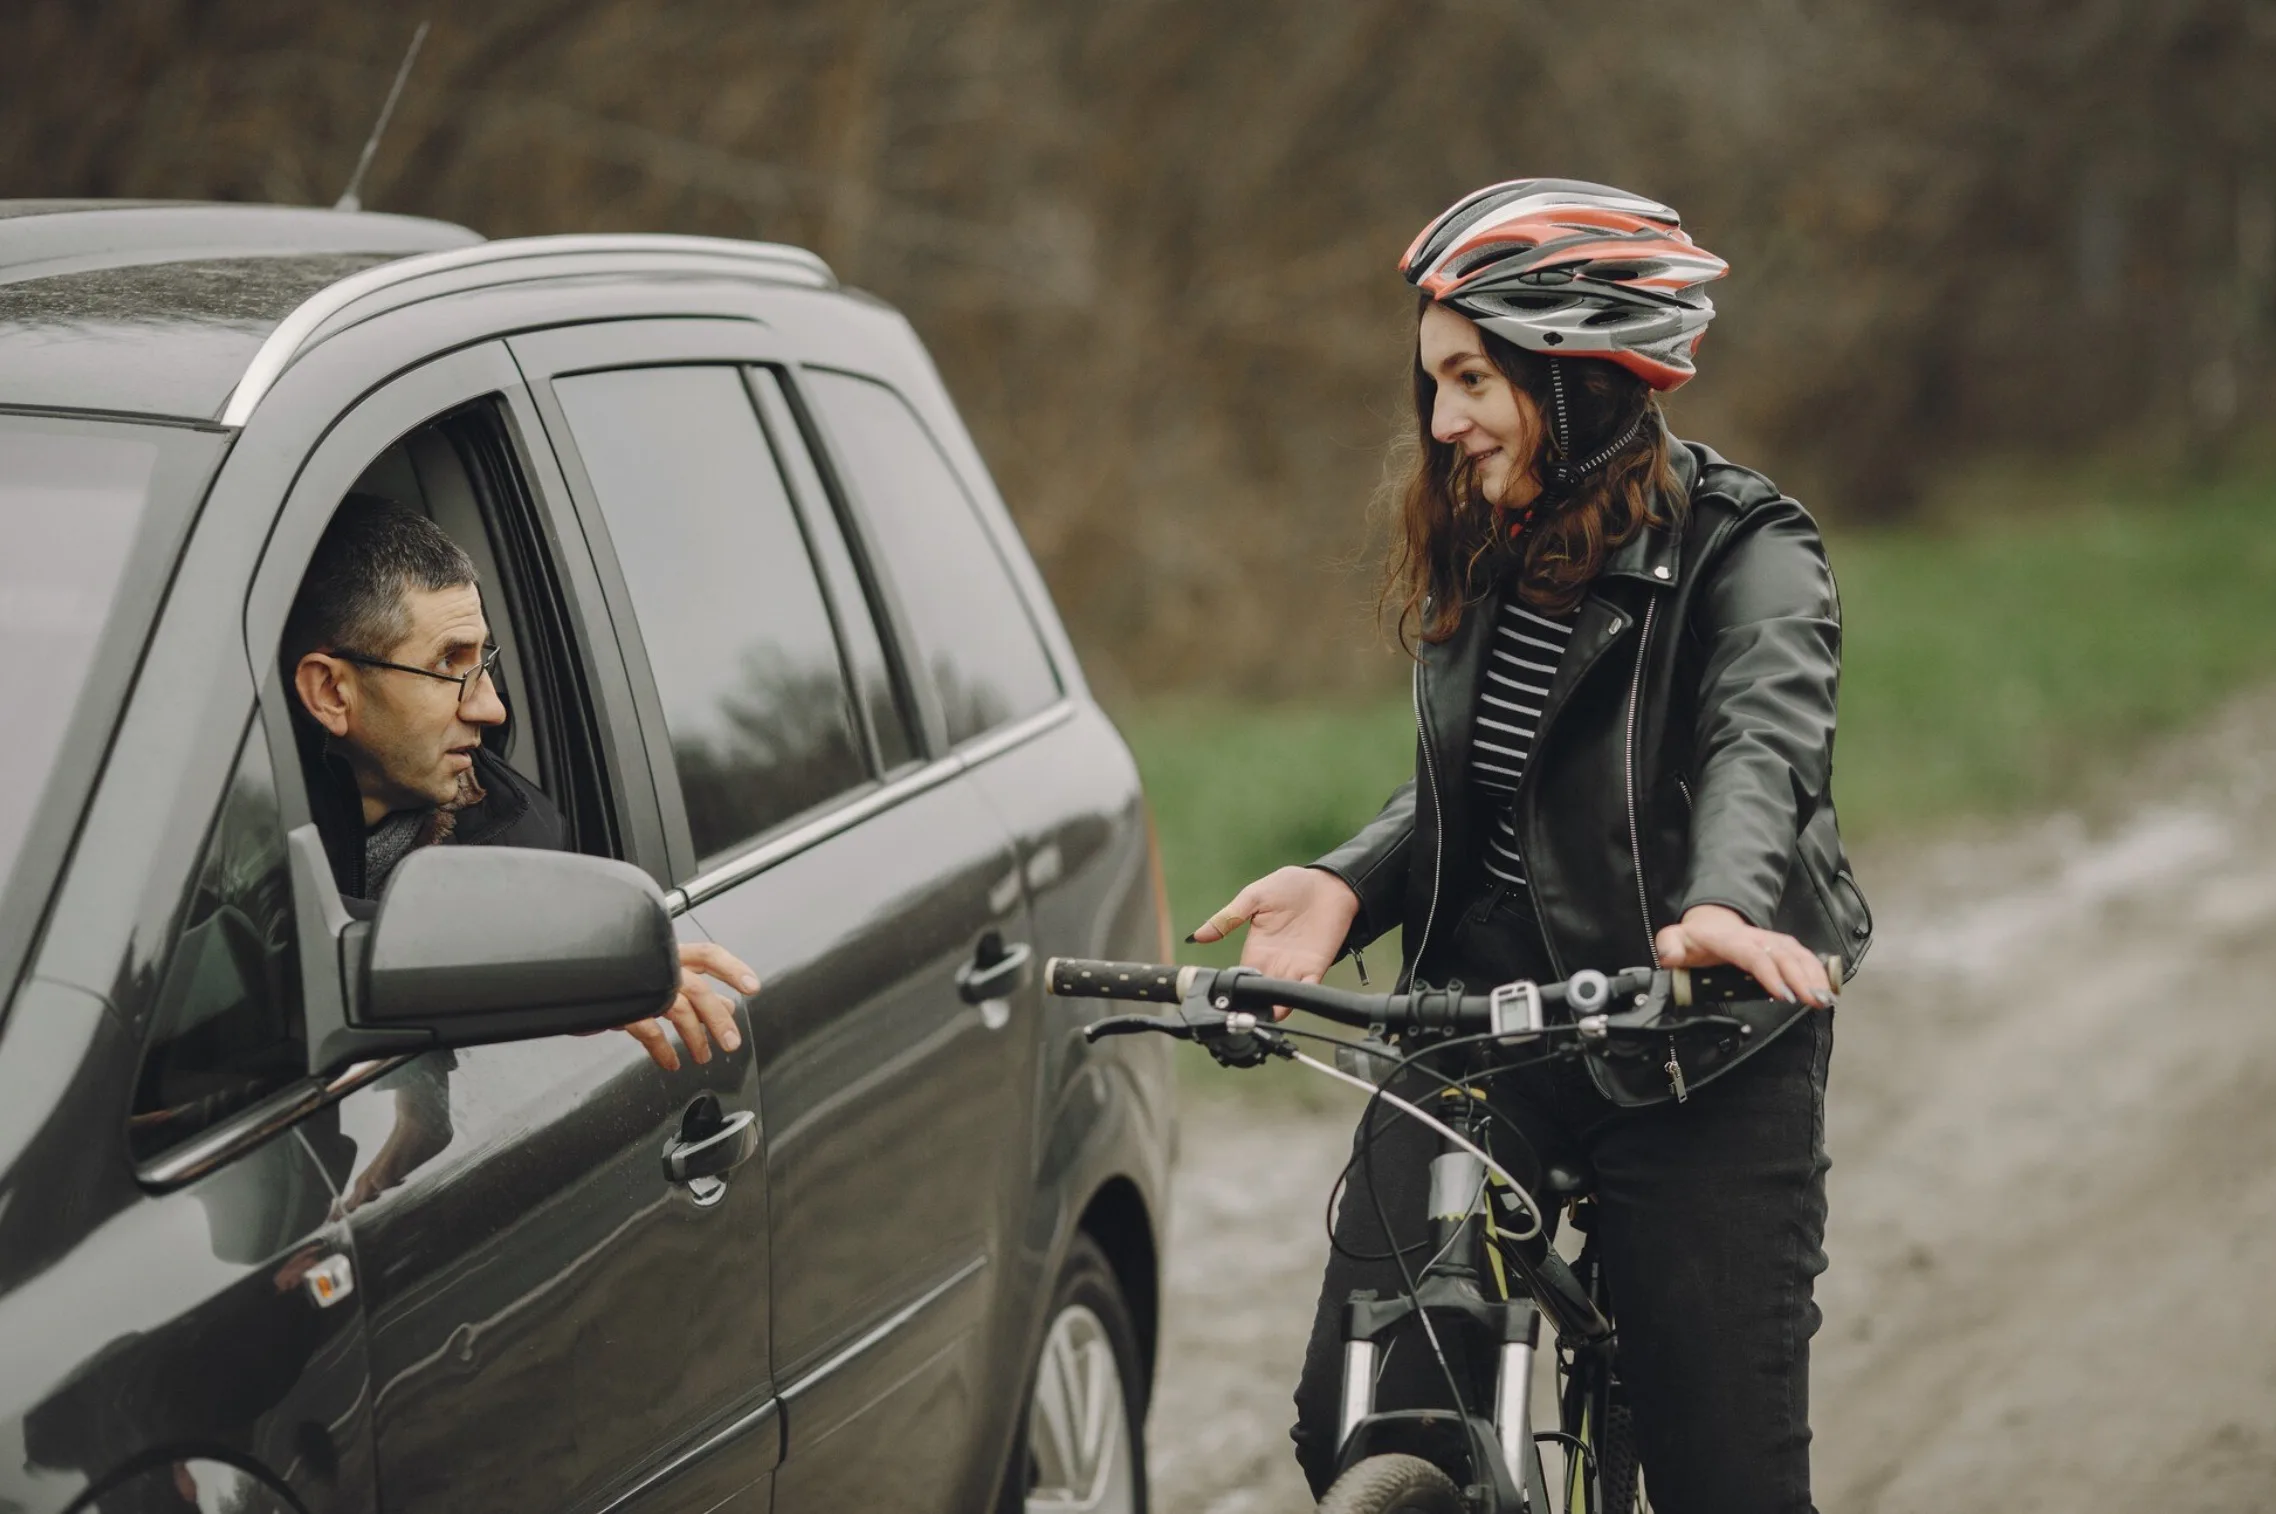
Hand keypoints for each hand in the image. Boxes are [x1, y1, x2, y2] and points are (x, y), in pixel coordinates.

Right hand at [622, 942, 760, 1071]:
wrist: (576, 979)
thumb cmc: (621, 975)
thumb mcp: (662, 979)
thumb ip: (696, 990)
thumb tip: (727, 1005)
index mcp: (670, 954)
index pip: (708, 954)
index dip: (732, 969)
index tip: (753, 987)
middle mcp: (657, 965)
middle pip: (698, 988)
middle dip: (718, 1018)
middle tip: (731, 1043)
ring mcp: (639, 985)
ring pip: (677, 1009)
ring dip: (695, 1038)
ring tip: (703, 1057)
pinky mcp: (621, 1006)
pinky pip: (648, 1030)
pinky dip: (662, 1050)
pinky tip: (670, 1062)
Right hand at [1189, 867, 1360, 1016]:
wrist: (1329, 883)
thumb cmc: (1291, 885)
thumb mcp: (1253, 897)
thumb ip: (1228, 917)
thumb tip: (1197, 935)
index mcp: (1256, 948)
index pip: (1241, 976)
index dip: (1236, 988)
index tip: (1228, 997)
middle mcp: (1274, 962)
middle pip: (1260, 993)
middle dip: (1254, 1004)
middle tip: (1246, 1010)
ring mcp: (1295, 967)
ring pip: (1281, 998)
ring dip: (1274, 1007)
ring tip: (1266, 1009)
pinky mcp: (1316, 967)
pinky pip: (1307, 988)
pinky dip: (1300, 996)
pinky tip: (1291, 998)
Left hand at [1654, 904, 1834, 1006]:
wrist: (1710, 922)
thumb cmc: (1696, 938)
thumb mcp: (1675, 940)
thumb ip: (1670, 947)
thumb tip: (1670, 956)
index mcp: (1730, 940)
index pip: (1754, 956)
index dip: (1770, 974)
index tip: (1784, 994)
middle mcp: (1756, 938)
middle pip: (1783, 957)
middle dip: (1802, 979)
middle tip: (1815, 1001)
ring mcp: (1771, 941)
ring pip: (1798, 955)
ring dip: (1815, 975)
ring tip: (1826, 998)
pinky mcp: (1782, 946)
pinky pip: (1804, 956)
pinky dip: (1819, 970)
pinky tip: (1829, 987)